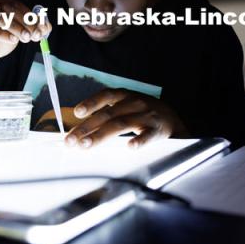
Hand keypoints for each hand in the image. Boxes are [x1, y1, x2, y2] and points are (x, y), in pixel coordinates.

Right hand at [0, 0, 50, 82]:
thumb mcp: (17, 31)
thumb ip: (32, 27)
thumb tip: (46, 26)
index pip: (14, 4)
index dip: (30, 15)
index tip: (41, 27)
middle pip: (6, 8)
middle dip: (25, 21)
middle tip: (35, 34)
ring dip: (16, 27)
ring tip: (26, 37)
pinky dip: (3, 34)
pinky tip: (13, 40)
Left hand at [64, 88, 188, 148]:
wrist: (173, 118)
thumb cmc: (142, 112)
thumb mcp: (126, 105)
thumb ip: (107, 113)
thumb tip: (81, 129)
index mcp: (125, 96)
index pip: (105, 95)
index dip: (91, 103)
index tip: (76, 113)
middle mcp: (134, 103)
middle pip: (108, 115)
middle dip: (87, 127)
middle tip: (71, 140)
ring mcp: (146, 116)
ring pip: (121, 125)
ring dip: (102, 135)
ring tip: (87, 145)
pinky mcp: (158, 130)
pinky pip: (148, 135)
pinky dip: (139, 141)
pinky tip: (130, 147)